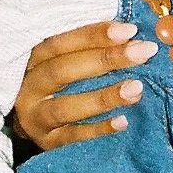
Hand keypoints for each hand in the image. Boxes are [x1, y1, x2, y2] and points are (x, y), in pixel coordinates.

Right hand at [12, 19, 156, 149]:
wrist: (34, 122)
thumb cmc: (60, 82)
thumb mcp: (66, 59)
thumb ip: (90, 47)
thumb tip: (131, 34)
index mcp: (33, 60)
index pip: (60, 43)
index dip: (94, 35)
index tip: (129, 30)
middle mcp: (29, 88)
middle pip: (62, 71)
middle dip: (105, 59)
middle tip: (144, 52)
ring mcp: (35, 118)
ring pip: (65, 107)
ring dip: (103, 97)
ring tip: (137, 88)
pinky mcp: (46, 142)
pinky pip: (73, 137)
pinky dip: (98, 129)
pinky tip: (123, 121)